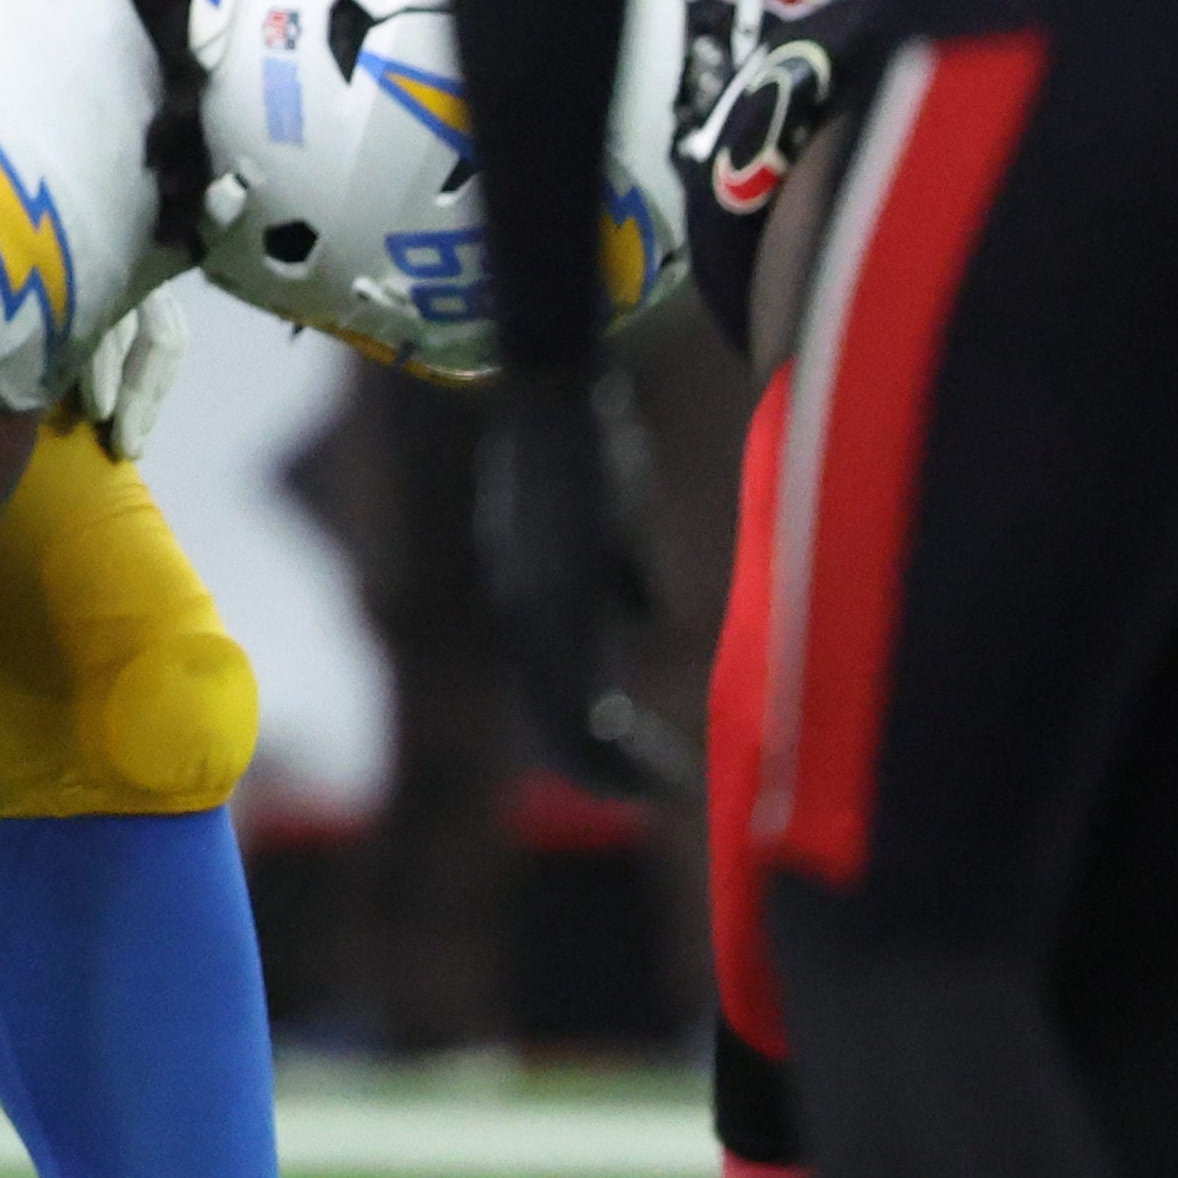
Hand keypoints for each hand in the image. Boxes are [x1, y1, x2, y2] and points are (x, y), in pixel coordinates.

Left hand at [482, 363, 653, 795]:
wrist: (548, 387)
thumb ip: (620, 572)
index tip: (636, 754)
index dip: (590, 733)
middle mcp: (518, 611)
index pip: (550, 689)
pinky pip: (577, 697)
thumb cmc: (583, 441)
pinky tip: (654, 758)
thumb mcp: (604, 518)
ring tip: (658, 789)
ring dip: (610, 765)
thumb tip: (647, 619)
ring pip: (560, 721)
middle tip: (653, 790)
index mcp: (527, 596)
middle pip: (550, 718)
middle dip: (601, 764)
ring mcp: (531, 608)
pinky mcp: (553, 598)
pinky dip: (615, 739)